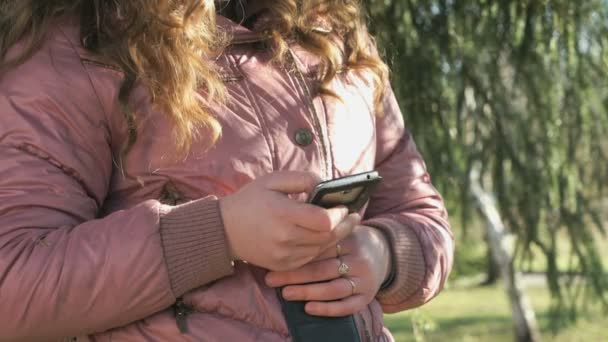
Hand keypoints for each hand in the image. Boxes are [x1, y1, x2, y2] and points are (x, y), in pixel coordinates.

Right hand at [220, 171, 360, 271]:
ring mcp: (284, 255)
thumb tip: (325, 186)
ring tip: (343, 225)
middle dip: (344, 226)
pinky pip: (310, 258)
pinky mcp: (283, 266)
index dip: (339, 214)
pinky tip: (324, 237)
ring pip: (321, 249)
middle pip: (328, 237)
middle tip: (355, 216)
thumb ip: (303, 179)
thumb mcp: (273, 180)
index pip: (324, 221)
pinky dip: (320, 247)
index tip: (344, 206)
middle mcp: (285, 238)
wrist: (224, 230)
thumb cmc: (250, 200)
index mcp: (283, 215)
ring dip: (335, 237)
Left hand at [265, 225, 391, 316]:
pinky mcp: (367, 297)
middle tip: (271, 279)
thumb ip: (321, 234)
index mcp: (350, 239)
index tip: (275, 258)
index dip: (297, 254)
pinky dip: (327, 309)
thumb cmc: (350, 241)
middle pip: (323, 269)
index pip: (321, 248)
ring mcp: (364, 280)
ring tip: (286, 293)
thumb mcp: (341, 231)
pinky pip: (347, 306)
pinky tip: (308, 308)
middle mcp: (359, 259)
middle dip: (295, 275)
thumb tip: (285, 237)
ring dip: (307, 292)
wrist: (384, 253)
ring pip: (333, 288)